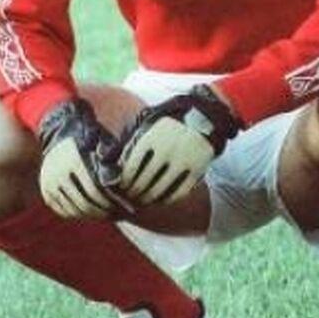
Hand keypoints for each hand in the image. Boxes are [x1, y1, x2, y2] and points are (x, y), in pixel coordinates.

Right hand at [36, 99, 128, 219]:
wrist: (58, 131)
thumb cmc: (87, 136)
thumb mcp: (100, 141)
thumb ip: (109, 157)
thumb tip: (116, 180)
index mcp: (73, 162)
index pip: (94, 190)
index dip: (109, 200)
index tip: (122, 205)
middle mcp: (57, 174)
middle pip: (83, 202)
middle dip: (102, 210)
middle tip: (115, 213)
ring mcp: (49, 184)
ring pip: (73, 208)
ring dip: (91, 214)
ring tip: (105, 214)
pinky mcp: (46, 192)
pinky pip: (63, 210)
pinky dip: (78, 214)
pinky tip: (91, 213)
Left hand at [111, 85, 241, 205]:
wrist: (205, 117)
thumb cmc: (170, 125)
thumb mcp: (150, 126)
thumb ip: (132, 143)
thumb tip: (113, 164)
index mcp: (152, 138)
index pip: (132, 168)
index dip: (125, 182)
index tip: (123, 187)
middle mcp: (166, 150)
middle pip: (144, 181)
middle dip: (134, 192)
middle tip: (131, 196)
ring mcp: (183, 161)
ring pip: (160, 190)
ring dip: (149, 198)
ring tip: (144, 200)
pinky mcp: (196, 170)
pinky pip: (178, 192)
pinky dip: (168, 199)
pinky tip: (161, 199)